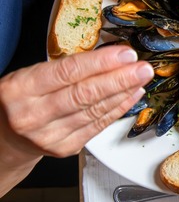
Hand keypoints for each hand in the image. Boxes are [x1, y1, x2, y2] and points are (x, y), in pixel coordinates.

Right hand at [0, 46, 152, 194]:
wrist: (4, 137)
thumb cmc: (19, 100)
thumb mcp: (28, 77)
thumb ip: (63, 69)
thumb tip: (108, 56)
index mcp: (19, 90)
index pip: (67, 73)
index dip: (100, 63)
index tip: (124, 54)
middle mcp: (32, 115)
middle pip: (84, 94)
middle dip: (119, 79)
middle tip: (142, 68)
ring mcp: (49, 135)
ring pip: (94, 110)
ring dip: (123, 93)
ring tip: (141, 79)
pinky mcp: (65, 148)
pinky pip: (97, 125)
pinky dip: (117, 109)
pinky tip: (131, 96)